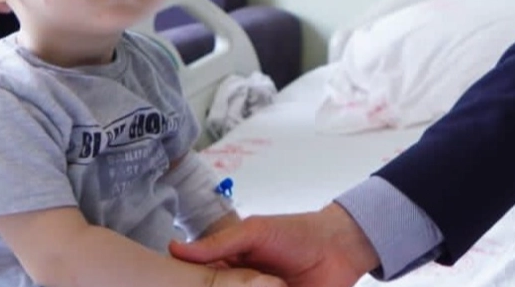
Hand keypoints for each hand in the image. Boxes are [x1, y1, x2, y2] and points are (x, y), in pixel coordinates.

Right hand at [170, 204, 377, 286]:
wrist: (340, 248)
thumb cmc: (295, 232)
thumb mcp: (254, 233)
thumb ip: (217, 244)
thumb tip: (174, 248)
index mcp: (227, 270)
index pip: (199, 282)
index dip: (188, 283)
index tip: (173, 283)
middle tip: (248, 283)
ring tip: (268, 284)